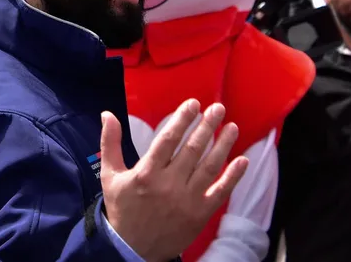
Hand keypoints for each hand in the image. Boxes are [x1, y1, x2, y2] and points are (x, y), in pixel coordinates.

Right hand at [100, 99, 247, 261]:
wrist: (131, 249)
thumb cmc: (122, 208)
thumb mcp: (110, 175)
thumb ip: (110, 143)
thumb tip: (107, 114)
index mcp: (146, 173)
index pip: (168, 139)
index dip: (182, 119)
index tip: (193, 104)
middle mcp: (168, 184)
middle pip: (192, 149)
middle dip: (207, 126)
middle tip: (218, 108)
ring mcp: (186, 200)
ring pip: (209, 167)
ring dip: (223, 145)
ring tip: (232, 127)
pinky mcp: (199, 215)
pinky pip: (220, 192)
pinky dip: (233, 176)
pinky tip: (242, 160)